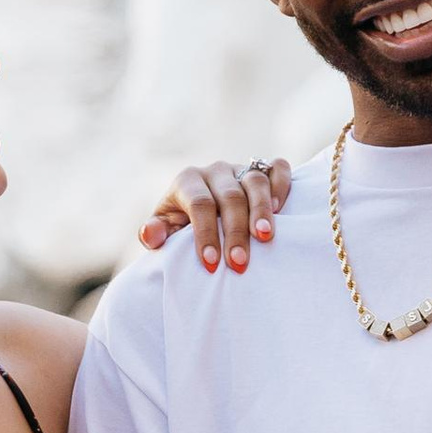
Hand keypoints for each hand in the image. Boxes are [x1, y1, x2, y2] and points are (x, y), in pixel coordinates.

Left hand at [139, 156, 291, 273]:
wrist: (204, 210)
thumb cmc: (183, 225)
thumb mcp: (165, 229)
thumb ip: (154, 233)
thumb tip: (151, 235)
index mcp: (187, 181)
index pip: (199, 204)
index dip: (206, 233)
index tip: (211, 264)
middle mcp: (215, 171)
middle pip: (230, 197)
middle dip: (235, 232)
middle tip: (239, 263)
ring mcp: (241, 168)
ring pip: (255, 181)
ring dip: (261, 210)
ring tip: (265, 237)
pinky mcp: (264, 169)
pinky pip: (278, 168)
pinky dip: (281, 186)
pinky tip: (280, 210)